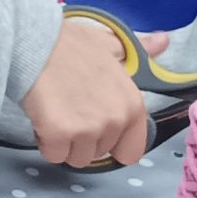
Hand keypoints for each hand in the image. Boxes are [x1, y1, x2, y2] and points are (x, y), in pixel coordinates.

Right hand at [22, 16, 162, 166]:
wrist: (32, 43)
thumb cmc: (68, 44)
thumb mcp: (108, 43)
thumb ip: (138, 50)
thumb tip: (164, 40)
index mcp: (132, 104)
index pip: (131, 151)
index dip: (110, 141)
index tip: (93, 124)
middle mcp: (115, 121)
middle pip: (98, 153)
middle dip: (82, 138)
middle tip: (67, 107)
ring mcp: (87, 129)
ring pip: (75, 157)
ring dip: (63, 142)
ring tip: (53, 112)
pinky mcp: (59, 134)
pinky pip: (53, 154)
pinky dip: (44, 140)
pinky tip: (41, 116)